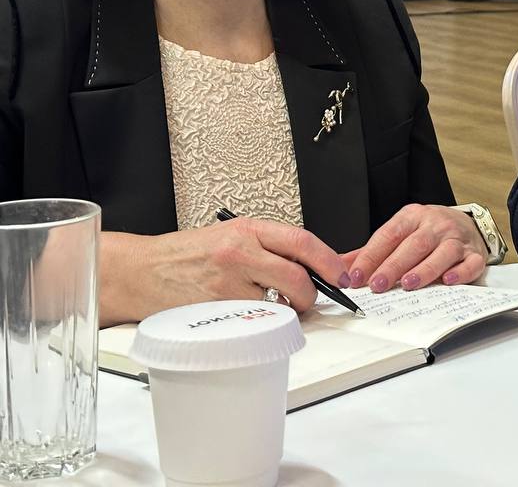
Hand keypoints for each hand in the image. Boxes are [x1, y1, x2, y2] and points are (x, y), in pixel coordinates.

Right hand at [99, 220, 348, 325]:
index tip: (342, 275)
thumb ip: (270, 247)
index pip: (302, 242)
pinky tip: (248, 315)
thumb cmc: (189, 254)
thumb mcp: (232, 235)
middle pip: (297, 277)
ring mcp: (226, 283)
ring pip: (277, 304)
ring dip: (283, 311)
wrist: (142, 271)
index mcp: (248, 229)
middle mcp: (239, 252)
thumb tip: (315, 264)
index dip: (329, 261)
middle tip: (308, 300)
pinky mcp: (214, 310)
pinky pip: (253, 321)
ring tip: (270, 306)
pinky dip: (258, 322)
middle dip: (310, 294)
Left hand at [344, 204, 486, 292]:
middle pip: (415, 244)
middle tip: (377, 285)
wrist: (467, 224)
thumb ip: (372, 251)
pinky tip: (448, 281)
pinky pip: (470, 263)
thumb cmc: (428, 232)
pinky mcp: (474, 254)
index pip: (389, 234)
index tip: (356, 276)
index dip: (371, 256)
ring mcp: (457, 239)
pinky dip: (460, 272)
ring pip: (442, 252)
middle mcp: (436, 225)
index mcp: (412, 217)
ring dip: (425, 269)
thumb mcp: (400, 232)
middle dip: (394, 265)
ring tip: (408, 285)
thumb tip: (339, 267)